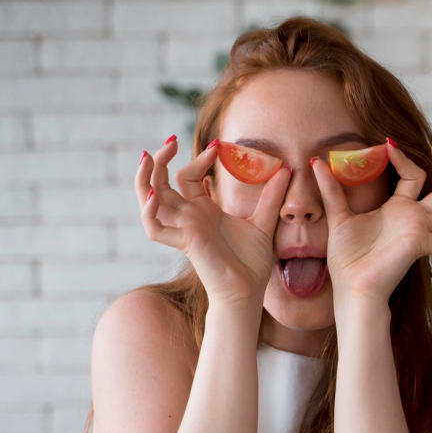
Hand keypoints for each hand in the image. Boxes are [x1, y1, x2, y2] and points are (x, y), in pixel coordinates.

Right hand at [136, 136, 290, 303]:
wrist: (248, 292)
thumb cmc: (251, 263)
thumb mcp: (263, 222)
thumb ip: (271, 196)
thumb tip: (287, 169)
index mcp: (203, 210)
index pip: (189, 177)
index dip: (199, 159)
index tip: (219, 145)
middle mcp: (189, 217)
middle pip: (161, 182)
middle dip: (161, 160)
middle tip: (170, 141)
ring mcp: (183, 229)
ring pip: (150, 200)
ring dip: (145, 179)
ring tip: (147, 157)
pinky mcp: (184, 243)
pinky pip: (155, 228)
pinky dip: (149, 212)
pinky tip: (154, 195)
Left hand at [314, 140, 431, 304]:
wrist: (349, 286)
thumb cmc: (346, 258)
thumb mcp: (338, 216)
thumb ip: (331, 189)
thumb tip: (315, 160)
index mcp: (398, 208)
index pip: (414, 176)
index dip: (405, 158)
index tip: (388, 144)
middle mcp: (414, 219)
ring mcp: (421, 232)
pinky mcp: (421, 247)